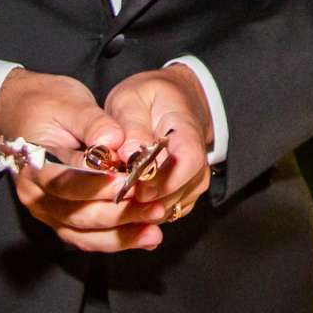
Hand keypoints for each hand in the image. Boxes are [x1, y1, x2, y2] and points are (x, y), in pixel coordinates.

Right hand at [0, 71, 168, 253]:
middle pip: (78, 214)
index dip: (101, 186)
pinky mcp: (60, 219)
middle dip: (120, 214)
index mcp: (33, 165)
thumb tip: (115, 140)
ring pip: (84, 233)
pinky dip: (117, 240)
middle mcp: (35, 195)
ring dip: (122, 235)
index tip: (132, 182)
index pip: (68, 183)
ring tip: (156, 230)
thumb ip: (93, 123)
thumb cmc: (47, 104)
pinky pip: (88, 237)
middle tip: (156, 208)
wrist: (22, 109)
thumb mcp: (69, 104)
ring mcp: (46, 211)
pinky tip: (146, 236)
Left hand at [103, 68, 214, 232]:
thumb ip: (132, 125)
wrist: (172, 103)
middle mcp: (198, 163)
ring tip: (114, 198)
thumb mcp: (133, 99)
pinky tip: (122, 202)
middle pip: (178, 192)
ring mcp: (192, 183)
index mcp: (188, 132)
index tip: (136, 186)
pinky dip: (142, 213)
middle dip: (143, 200)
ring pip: (168, 208)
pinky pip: (163, 214)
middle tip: (114, 197)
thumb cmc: (149, 99)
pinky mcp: (181, 196)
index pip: (188, 161)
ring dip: (140, 209)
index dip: (163, 178)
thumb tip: (130, 152)